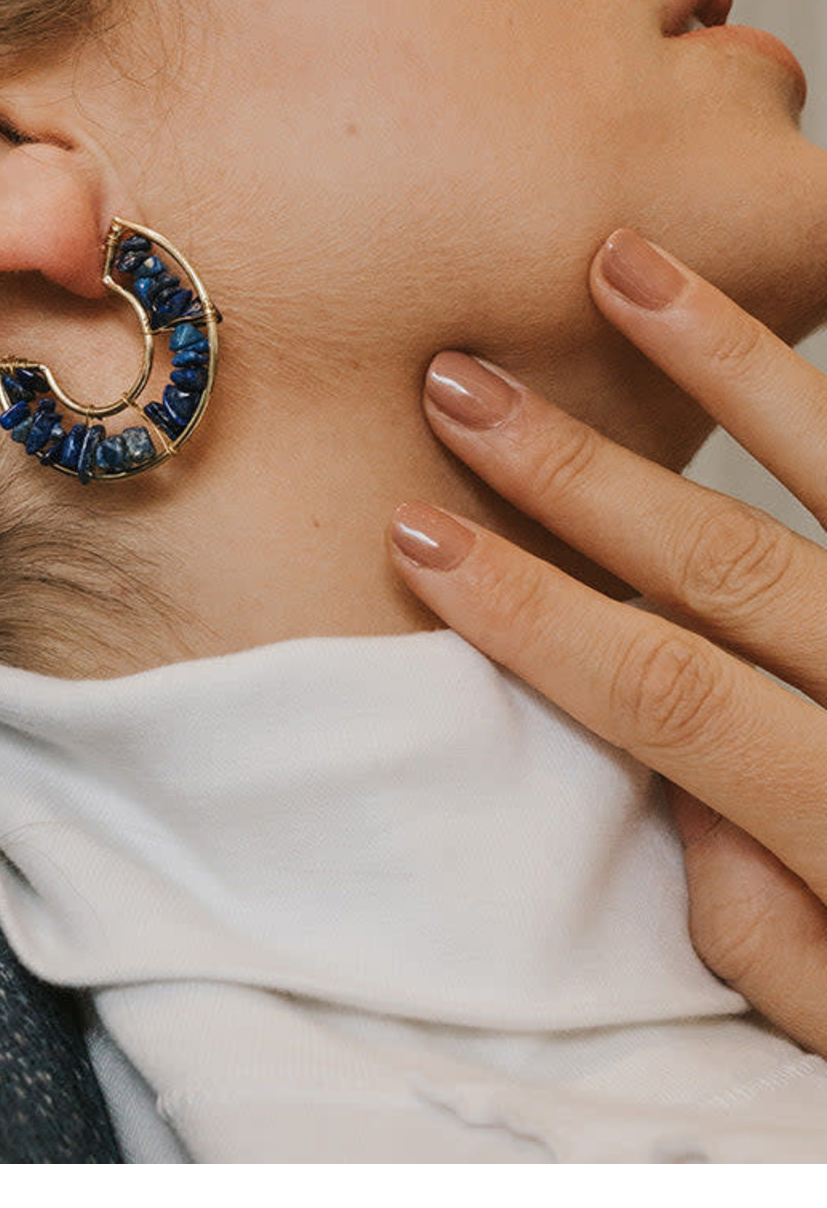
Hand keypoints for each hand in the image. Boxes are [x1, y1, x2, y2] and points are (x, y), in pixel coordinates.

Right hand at [387, 227, 826, 1055]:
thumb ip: (772, 947)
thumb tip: (679, 807)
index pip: (668, 694)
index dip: (531, 611)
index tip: (420, 536)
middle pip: (724, 562)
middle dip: (573, 469)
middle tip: (460, 381)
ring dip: (722, 355)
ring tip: (623, 261)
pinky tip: (806, 277)